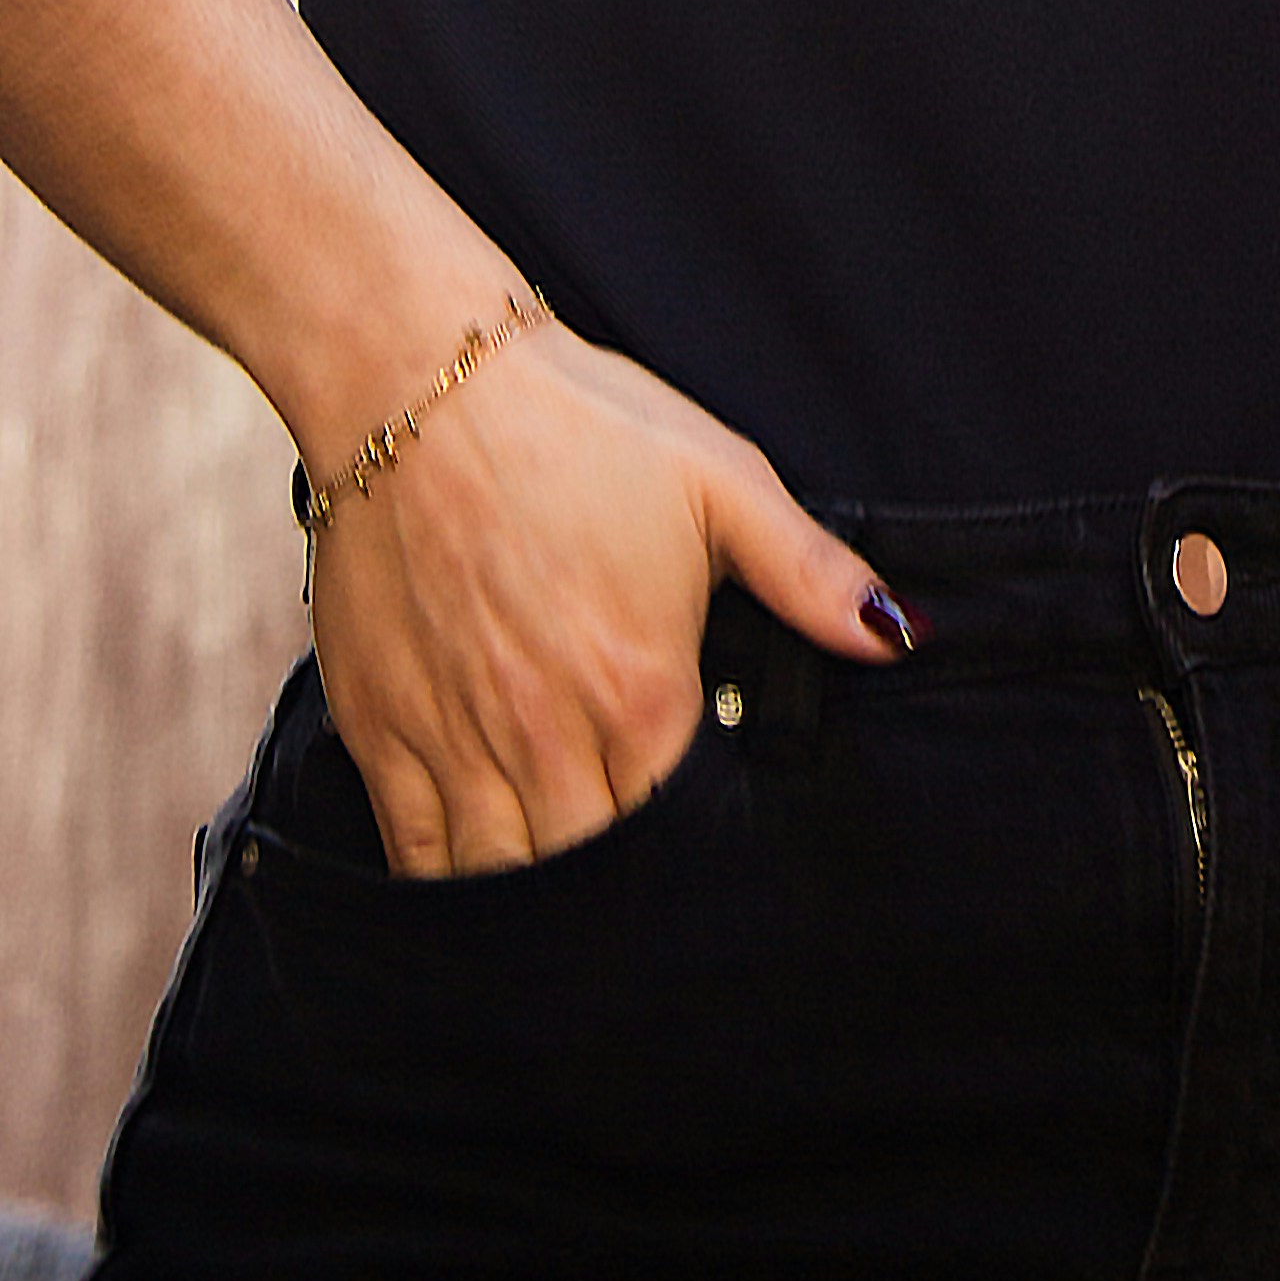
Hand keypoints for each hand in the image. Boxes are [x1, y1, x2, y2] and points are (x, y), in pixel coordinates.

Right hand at [304, 317, 912, 875]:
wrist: (423, 382)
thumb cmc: (582, 426)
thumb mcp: (721, 482)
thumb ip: (811, 575)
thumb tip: (897, 636)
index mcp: (642, 690)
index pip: (681, 831)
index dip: (697, 849)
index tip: (708, 849)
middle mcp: (547, 735)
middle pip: (591, 872)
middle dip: (621, 888)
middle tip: (643, 883)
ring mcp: (456, 740)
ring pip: (502, 879)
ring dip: (538, 898)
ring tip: (569, 890)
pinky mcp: (380, 732)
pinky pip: (414, 854)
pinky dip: (446, 884)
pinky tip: (480, 875)